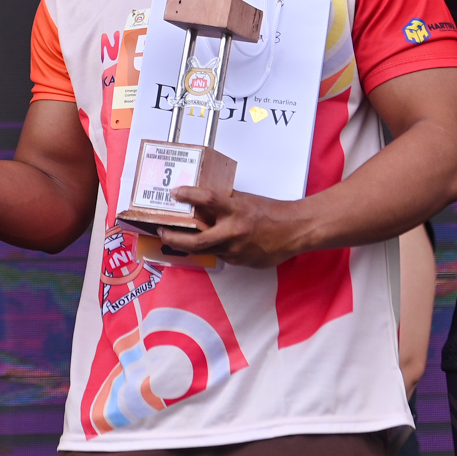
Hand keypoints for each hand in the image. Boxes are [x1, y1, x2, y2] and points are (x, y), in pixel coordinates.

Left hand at [153, 187, 311, 267]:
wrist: (295, 230)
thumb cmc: (271, 212)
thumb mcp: (245, 200)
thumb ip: (224, 201)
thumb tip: (202, 199)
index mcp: (236, 211)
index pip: (207, 199)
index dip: (188, 195)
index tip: (175, 192)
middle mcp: (234, 232)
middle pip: (195, 241)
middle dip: (173, 238)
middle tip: (161, 231)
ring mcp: (236, 250)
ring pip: (206, 250)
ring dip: (189, 245)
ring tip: (177, 237)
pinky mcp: (241, 262)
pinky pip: (221, 255)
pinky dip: (214, 248)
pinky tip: (214, 242)